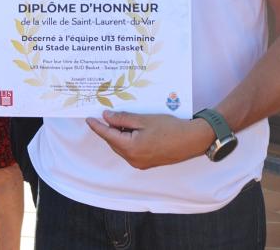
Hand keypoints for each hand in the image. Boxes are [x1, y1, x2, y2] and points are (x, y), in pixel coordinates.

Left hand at [85, 111, 213, 169]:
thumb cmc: (169, 127)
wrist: (191, 140)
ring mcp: (140, 163)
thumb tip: (106, 117)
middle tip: (105, 115)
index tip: (88, 119)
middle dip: (109, 130)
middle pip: (114, 142)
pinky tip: (130, 130)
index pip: (108, 135)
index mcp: (130, 148)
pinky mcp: (147, 163)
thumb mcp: (143, 119)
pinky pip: (130, 151)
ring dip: (118, 135)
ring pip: (122, 147)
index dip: (97, 127)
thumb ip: (122, 119)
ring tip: (119, 120)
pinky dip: (127, 141)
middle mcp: (133, 159)